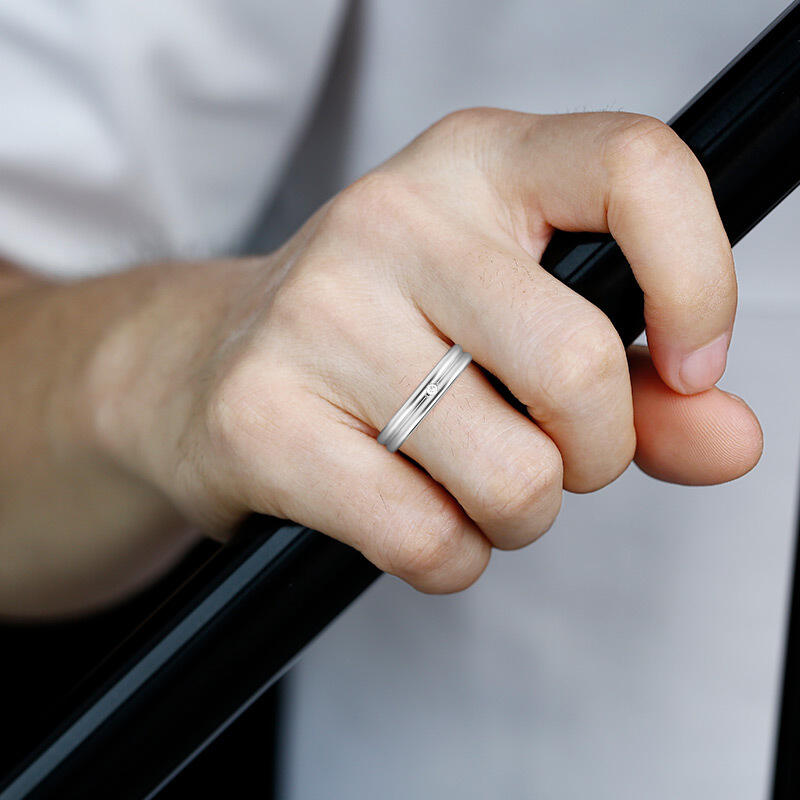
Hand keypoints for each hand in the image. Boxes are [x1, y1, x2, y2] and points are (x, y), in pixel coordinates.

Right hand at [90, 109, 762, 593]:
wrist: (208, 363)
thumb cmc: (386, 338)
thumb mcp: (516, 322)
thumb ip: (640, 382)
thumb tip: (731, 438)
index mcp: (477, 165)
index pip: (636, 166)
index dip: (698, 280)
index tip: (690, 369)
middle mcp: (393, 218)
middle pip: (580, 369)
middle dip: (592, 455)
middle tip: (547, 452)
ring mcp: (317, 314)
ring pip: (513, 477)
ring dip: (518, 514)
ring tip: (466, 480)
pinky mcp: (261, 416)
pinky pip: (426, 540)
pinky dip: (449, 556)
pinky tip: (411, 514)